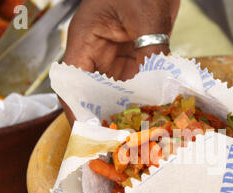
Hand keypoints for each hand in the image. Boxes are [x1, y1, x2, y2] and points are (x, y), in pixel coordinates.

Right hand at [61, 0, 178, 122]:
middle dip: (104, 113)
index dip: (75, 106)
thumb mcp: (146, 16)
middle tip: (118, 137)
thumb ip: (151, 50)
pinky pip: (135, 81)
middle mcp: (97, 50)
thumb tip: (160, 86)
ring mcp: (116, 55)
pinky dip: (142, 95)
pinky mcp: (134, 55)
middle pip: (93, 90)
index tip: (86, 130)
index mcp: (86, 38)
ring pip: (116, 89)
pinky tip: (152, 110)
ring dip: (126, 107)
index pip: (72, 78)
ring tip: (136, 130)